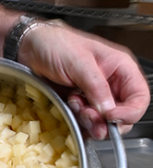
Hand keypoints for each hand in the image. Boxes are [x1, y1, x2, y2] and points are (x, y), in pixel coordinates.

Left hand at [21, 23, 149, 138]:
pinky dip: (79, 123)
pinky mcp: (79, 104)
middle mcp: (111, 83)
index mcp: (120, 67)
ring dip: (90, 122)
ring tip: (75, 107)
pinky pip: (86, 123)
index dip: (130, 112)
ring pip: (104, 122)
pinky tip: (69, 111)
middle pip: (123, 115)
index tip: (111, 117)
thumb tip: (108, 110)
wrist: (28, 47)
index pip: (139, 97)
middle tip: (87, 115)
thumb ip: (96, 87)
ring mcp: (94, 96)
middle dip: (106, 120)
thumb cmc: (54, 43)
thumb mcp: (78, 62)